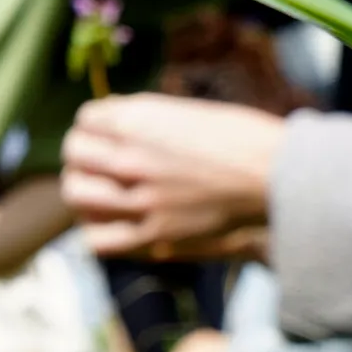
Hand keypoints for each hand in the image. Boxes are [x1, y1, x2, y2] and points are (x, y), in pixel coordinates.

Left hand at [61, 94, 282, 260]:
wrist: (278, 177)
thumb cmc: (244, 138)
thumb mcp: (190, 112)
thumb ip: (147, 118)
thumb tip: (113, 117)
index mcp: (140, 122)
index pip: (86, 119)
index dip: (93, 124)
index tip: (103, 130)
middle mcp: (131, 159)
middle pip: (74, 154)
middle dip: (82, 153)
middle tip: (94, 159)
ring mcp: (138, 200)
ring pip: (76, 194)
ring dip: (82, 189)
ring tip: (95, 190)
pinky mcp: (151, 235)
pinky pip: (97, 238)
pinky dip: (95, 229)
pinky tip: (107, 222)